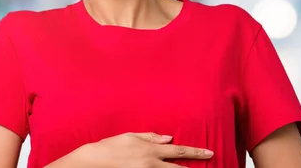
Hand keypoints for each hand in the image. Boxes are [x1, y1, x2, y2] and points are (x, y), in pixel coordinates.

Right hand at [82, 132, 213, 167]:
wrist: (91, 163)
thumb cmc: (110, 147)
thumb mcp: (131, 136)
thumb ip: (152, 137)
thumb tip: (169, 138)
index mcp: (150, 150)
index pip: (179, 151)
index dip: (196, 152)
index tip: (209, 153)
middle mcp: (151, 164)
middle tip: (208, 163)